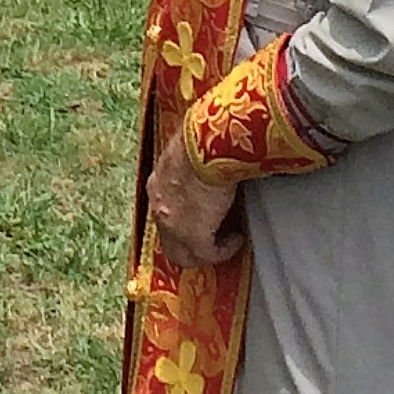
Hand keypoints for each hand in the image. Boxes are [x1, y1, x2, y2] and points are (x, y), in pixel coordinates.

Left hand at [146, 117, 243, 267]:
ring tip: (227, 241)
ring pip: (184, 255)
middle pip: (170, 241)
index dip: (183, 220)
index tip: (203, 217)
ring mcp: (173, 227)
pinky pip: (209, 255)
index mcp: (157, 184)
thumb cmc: (201, 138)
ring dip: (207, 251)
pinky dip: (224, 251)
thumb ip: (193, 161)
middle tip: (214, 240)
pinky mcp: (194, 238)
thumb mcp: (189, 151)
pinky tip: (237, 239)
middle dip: (191, 245)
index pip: (165, 211)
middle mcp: (159, 208)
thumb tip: (210, 155)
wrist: (206, 146)